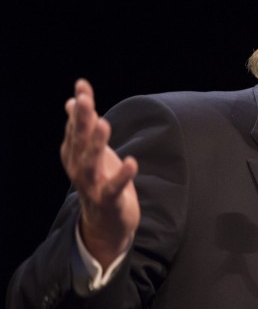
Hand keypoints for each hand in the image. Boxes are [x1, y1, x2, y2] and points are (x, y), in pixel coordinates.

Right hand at [61, 79, 139, 268]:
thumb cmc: (100, 180)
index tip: (82, 85)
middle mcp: (78, 168)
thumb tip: (73, 100)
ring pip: (90, 163)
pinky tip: (132, 162)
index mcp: (74, 154)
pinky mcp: (108, 201)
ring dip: (95, 144)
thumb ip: (83, 127)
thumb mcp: (91, 152)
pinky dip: (122, 177)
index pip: (75, 126)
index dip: (80, 106)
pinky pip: (114, 188)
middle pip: (78, 142)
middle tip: (84, 99)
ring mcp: (92, 186)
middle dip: (81, 120)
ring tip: (104, 124)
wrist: (106, 223)